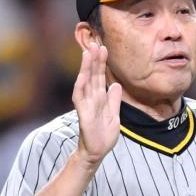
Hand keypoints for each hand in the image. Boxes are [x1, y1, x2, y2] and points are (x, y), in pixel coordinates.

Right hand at [73, 45, 121, 167]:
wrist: (98, 152)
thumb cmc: (103, 134)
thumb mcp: (114, 115)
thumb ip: (114, 100)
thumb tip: (115, 85)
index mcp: (99, 98)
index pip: (100, 77)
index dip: (101, 63)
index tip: (104, 48)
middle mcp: (91, 98)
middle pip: (92, 75)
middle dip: (94, 60)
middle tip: (97, 43)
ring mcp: (86, 105)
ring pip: (85, 82)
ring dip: (86, 68)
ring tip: (89, 53)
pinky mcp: (83, 114)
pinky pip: (80, 98)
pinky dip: (81, 86)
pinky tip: (83, 75)